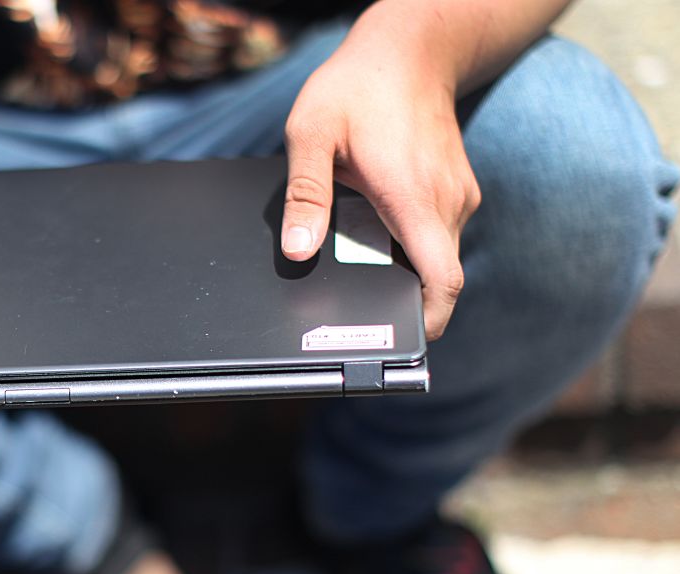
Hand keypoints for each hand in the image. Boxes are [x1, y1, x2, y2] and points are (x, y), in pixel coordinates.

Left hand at [280, 14, 480, 340]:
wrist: (410, 47)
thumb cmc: (358, 87)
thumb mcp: (312, 134)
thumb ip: (305, 195)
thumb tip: (298, 251)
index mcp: (415, 198)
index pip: (443, 280)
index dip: (430, 321)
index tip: (407, 342)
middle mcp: (448, 201)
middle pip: (438, 275)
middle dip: (403, 299)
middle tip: (358, 305)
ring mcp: (458, 195)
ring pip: (439, 255)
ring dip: (405, 268)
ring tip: (360, 258)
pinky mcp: (456, 188)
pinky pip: (437, 232)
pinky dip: (412, 244)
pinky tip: (375, 229)